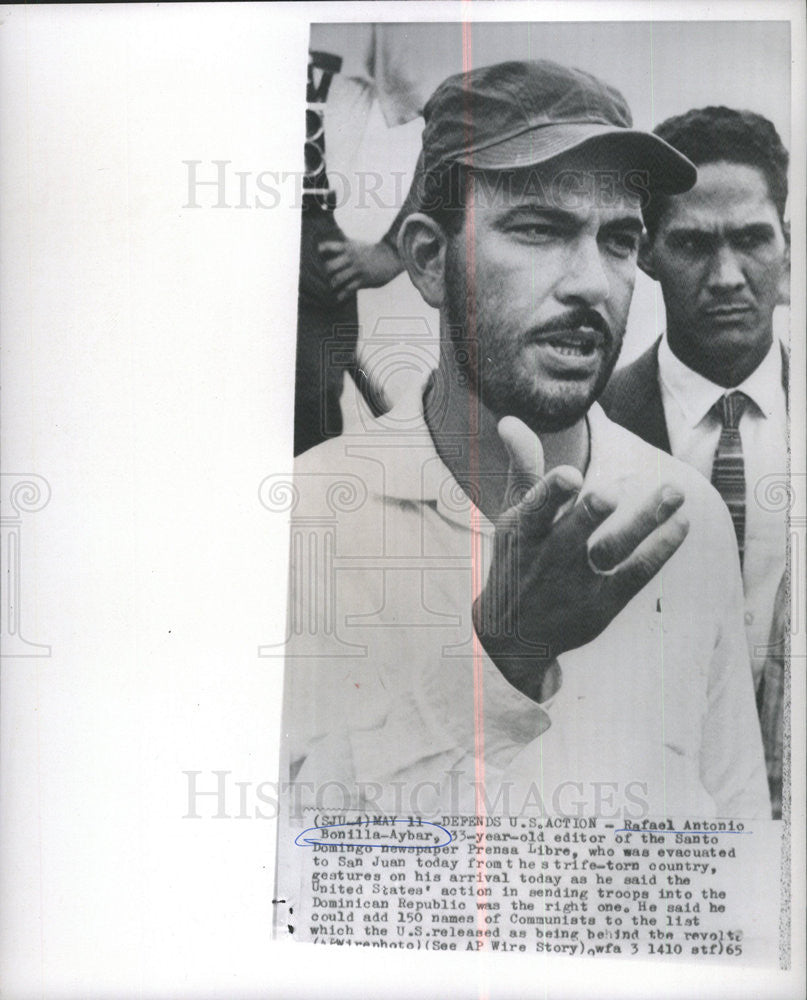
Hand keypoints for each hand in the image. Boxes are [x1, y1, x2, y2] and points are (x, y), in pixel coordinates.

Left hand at [318, 238, 402, 301]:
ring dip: (333, 283)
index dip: (323, 250)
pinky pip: (349, 289)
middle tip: (325, 275)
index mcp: (349, 247)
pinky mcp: (364, 280)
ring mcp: (357, 269)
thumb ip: (347, 243)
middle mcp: (351, 258)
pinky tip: (338, 297)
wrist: (392, 255)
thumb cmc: (374, 251)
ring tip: (332, 286)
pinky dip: (342, 294)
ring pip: (337, 278)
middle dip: (326, 272)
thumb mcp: (359, 244)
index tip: (319, 253)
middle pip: (330, 266)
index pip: (330, 247)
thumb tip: (337, 237)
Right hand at [473, 416, 689, 700]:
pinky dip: (659, 551)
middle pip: (572, 535)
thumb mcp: (513, 516)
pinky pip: (635, 574)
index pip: (535, 511)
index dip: (551, 494)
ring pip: (613, 550)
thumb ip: (524, 468)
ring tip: (675, 492)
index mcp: (523, 533)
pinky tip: (681, 525)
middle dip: (588, 515)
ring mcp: (576, 584)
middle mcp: (548, 559)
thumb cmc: (516, 559)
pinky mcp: (602, 604)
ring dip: (645, 522)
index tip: (570, 476)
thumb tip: (511, 419)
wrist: (513, 634)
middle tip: (609, 494)